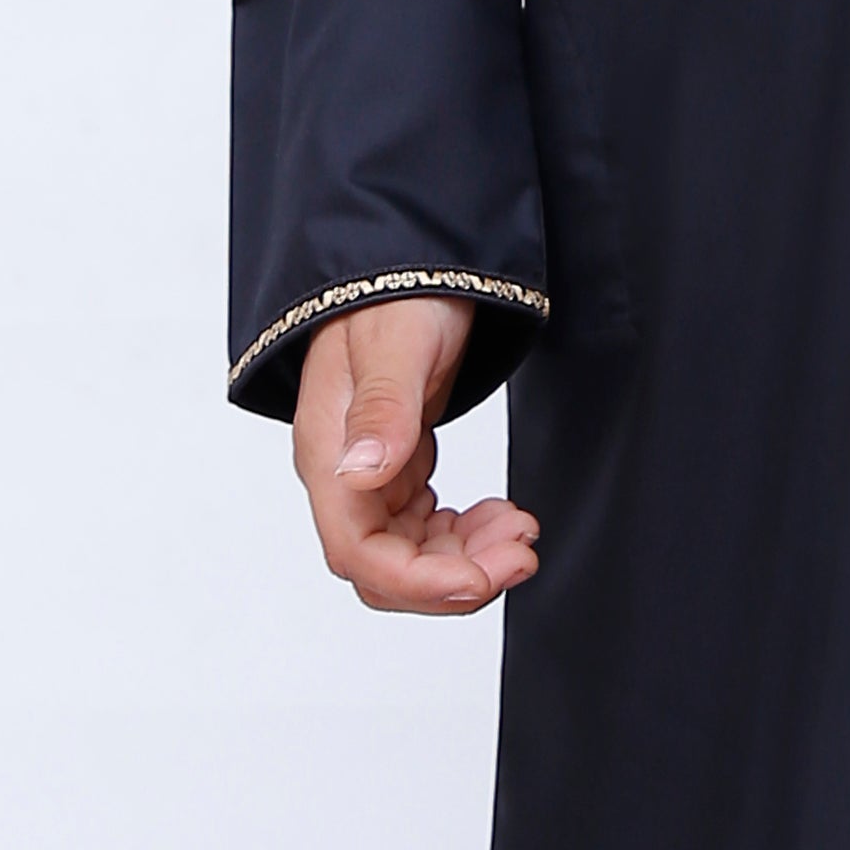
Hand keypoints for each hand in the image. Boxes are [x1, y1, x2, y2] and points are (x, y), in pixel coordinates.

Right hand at [291, 298, 538, 614]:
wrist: (407, 267)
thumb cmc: (397, 296)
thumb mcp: (396, 345)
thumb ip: (381, 409)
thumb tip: (360, 472)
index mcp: (328, 452)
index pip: (359, 551)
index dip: (420, 582)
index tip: (481, 577)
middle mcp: (342, 475)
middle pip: (386, 568)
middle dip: (456, 577)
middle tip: (521, 553)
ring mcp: (369, 474)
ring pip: (409, 555)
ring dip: (467, 558)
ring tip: (519, 529)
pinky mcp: (397, 467)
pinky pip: (424, 528)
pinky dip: (464, 535)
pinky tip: (499, 514)